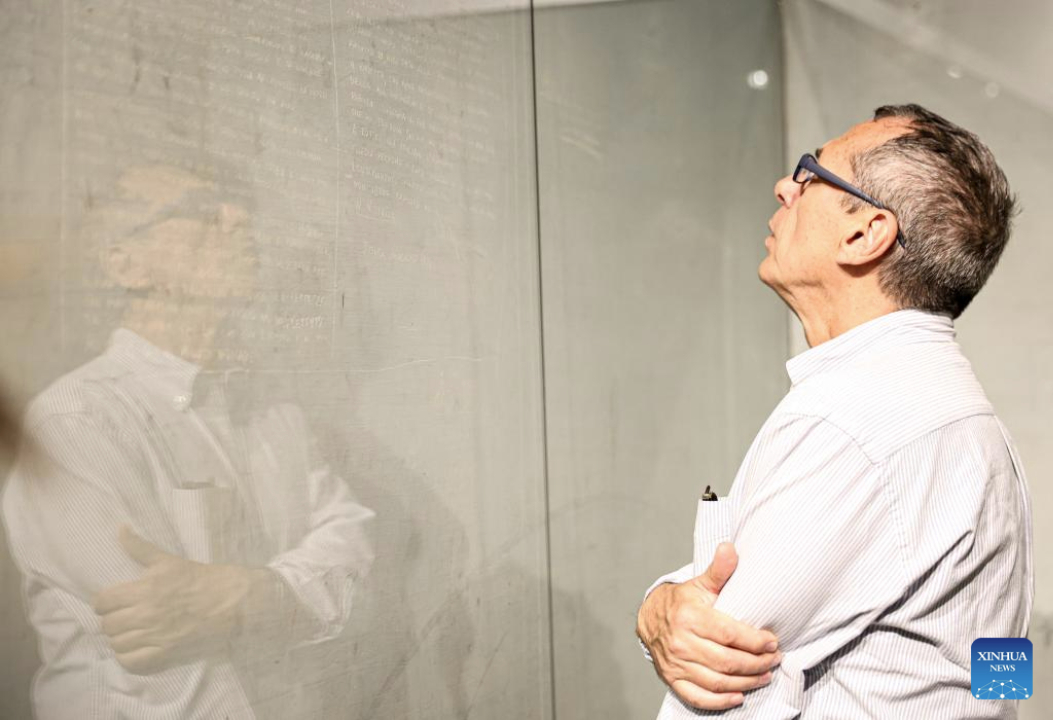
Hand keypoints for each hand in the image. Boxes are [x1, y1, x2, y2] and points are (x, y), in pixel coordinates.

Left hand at [94, 526, 267, 673]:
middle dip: (113, 620)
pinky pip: (131, 662)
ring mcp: (156, 635)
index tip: (113, 603)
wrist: (232, 602)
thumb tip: (120, 528)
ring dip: (121, 639)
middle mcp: (147, 613)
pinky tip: (137, 649)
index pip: (103, 602)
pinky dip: (129, 657)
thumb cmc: (201, 579)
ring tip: (132, 633)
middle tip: (125, 617)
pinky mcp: (166, 653)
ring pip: (117, 644)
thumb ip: (140, 548)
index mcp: (145, 588)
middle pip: (108, 625)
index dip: (104, 603)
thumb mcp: (169, 560)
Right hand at [637, 543, 781, 709]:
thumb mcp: (700, 584)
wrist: (650, 617)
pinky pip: (698, 697)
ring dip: (746, 683)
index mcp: (689, 618)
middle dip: (756, 663)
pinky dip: (720, 701)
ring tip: (765, 676)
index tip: (772, 642)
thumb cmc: (682, 601)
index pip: (730, 635)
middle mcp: (681, 643)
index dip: (755, 641)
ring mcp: (676, 664)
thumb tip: (730, 547)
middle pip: (727, 661)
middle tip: (774, 660)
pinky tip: (739, 696)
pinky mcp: (673, 679)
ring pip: (717, 681)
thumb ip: (719, 569)